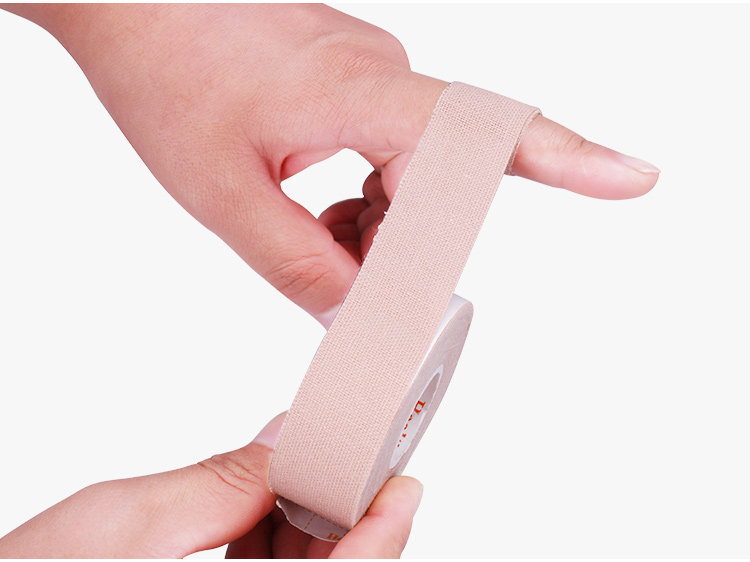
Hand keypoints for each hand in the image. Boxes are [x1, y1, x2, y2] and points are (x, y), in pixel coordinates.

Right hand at [0, 413, 422, 557]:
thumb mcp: (130, 524)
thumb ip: (223, 483)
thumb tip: (286, 440)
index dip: (383, 532)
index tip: (404, 486)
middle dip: (342, 520)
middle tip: (345, 463)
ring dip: (305, 531)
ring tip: (293, 479)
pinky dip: (269, 546)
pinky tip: (257, 511)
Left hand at [3, 4, 658, 325]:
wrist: (128, 4)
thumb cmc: (166, 73)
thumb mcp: (226, 195)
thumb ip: (297, 264)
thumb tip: (354, 312)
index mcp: (363, 92)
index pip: (485, 134)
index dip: (569, 159)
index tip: (634, 178)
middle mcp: (385, 75)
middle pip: (443, 181)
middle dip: (401, 239)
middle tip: (333, 262)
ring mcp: (372, 73)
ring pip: (412, 173)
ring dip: (372, 220)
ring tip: (305, 225)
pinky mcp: (355, 81)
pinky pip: (387, 151)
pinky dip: (361, 195)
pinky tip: (316, 207)